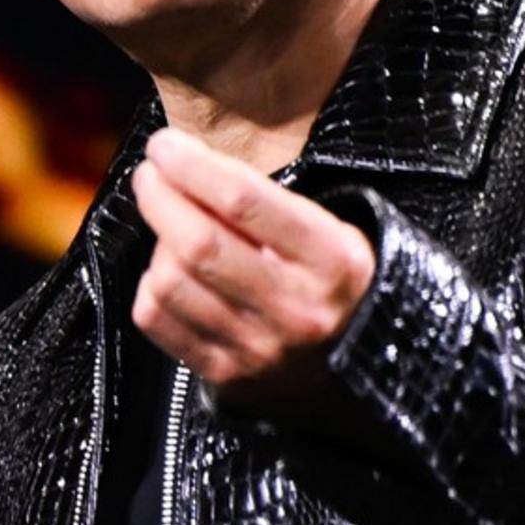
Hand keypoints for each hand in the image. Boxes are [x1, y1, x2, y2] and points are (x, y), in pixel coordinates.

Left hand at [126, 127, 376, 417]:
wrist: (375, 369)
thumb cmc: (339, 284)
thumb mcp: (333, 233)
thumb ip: (269, 205)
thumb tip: (188, 167)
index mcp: (332, 260)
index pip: (243, 200)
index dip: (191, 166)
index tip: (164, 147)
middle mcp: (296, 308)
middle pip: (198, 242)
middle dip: (159, 198)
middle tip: (150, 175)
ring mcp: (259, 349)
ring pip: (170, 282)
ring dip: (157, 243)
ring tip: (170, 228)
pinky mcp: (227, 377)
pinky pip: (157, 320)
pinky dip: (150, 286)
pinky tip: (169, 273)